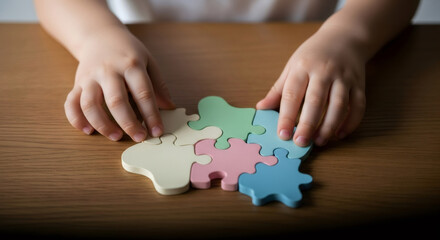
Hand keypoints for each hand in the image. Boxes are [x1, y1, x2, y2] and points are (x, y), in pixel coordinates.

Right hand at [64, 27, 174, 141]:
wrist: (100, 36)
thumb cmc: (128, 52)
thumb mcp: (148, 61)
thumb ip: (158, 85)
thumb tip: (169, 107)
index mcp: (130, 65)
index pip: (143, 93)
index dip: (151, 114)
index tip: (157, 131)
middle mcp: (108, 71)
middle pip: (116, 100)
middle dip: (128, 123)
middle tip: (139, 137)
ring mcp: (90, 78)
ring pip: (90, 104)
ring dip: (102, 124)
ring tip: (116, 136)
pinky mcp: (77, 84)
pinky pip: (71, 103)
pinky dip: (77, 119)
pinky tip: (87, 130)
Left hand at [257, 31, 365, 146]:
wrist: (344, 37)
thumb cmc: (313, 55)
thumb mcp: (292, 66)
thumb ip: (278, 89)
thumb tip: (261, 108)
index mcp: (303, 67)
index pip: (292, 94)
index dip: (286, 116)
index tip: (282, 134)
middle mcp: (324, 71)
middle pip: (316, 101)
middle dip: (308, 124)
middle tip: (300, 142)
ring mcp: (344, 77)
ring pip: (339, 105)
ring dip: (330, 126)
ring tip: (319, 141)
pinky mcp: (360, 84)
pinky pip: (358, 106)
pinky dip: (351, 122)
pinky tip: (340, 135)